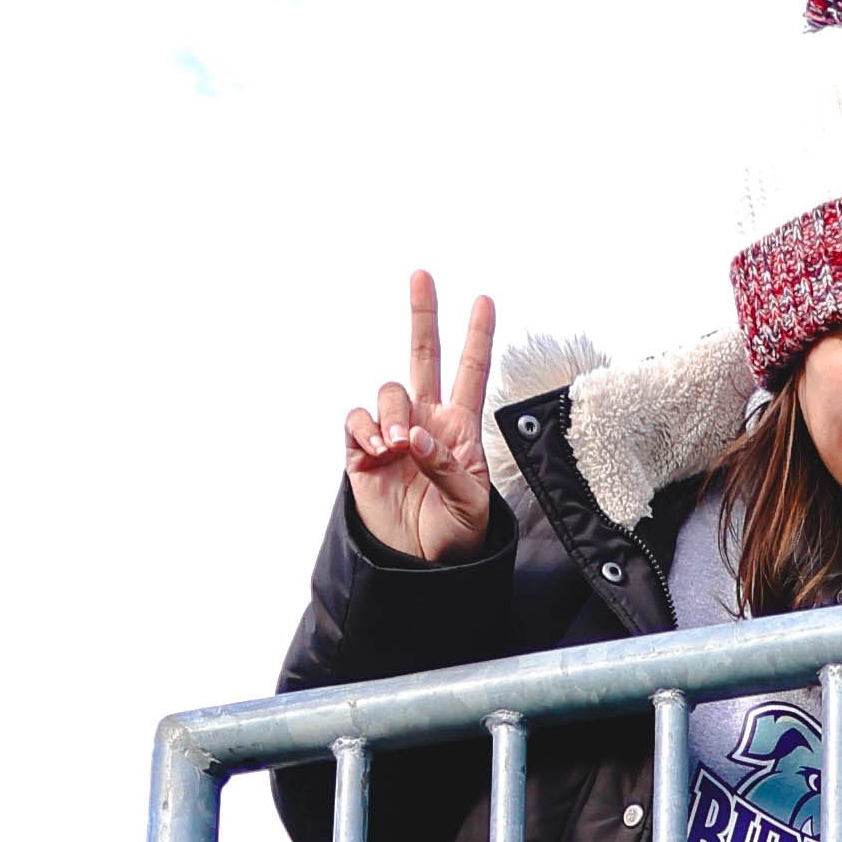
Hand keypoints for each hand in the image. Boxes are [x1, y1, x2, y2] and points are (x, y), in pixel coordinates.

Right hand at [343, 269, 496, 563]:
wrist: (420, 567)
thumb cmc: (456, 537)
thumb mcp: (470, 506)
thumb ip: (448, 468)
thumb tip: (415, 438)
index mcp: (460, 429)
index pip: (471, 373)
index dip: (478, 337)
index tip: (485, 299)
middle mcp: (426, 421)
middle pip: (423, 356)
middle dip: (423, 315)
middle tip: (422, 275)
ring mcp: (393, 433)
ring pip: (389, 391)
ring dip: (393, 413)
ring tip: (399, 448)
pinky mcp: (362, 450)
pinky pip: (357, 419)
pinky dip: (365, 428)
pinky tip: (377, 448)